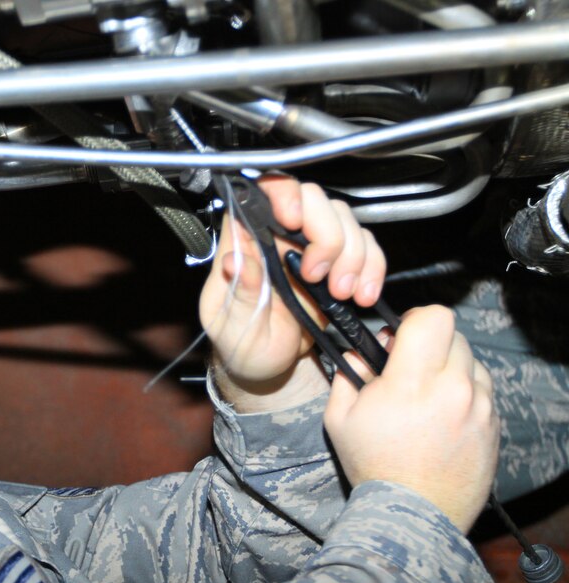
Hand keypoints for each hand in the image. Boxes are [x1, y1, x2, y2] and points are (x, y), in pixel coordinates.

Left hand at [200, 178, 385, 389]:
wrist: (268, 369)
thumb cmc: (241, 343)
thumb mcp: (231, 326)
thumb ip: (237, 293)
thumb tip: (234, 261)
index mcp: (243, 241)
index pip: (261, 192)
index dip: (282, 194)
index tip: (292, 221)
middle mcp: (277, 235)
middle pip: (312, 200)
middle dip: (326, 235)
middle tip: (318, 276)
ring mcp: (310, 246)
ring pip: (343, 220)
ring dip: (352, 255)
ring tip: (341, 292)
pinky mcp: (338, 263)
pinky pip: (366, 246)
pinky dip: (372, 268)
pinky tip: (363, 294)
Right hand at [323, 306, 498, 531]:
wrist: (413, 514)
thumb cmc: (373, 466)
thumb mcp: (340, 419)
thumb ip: (346, 376)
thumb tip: (356, 354)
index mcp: (413, 382)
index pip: (434, 319)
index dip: (416, 319)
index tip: (401, 335)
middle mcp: (454, 388)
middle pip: (454, 336)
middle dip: (430, 345)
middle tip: (409, 368)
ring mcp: (480, 408)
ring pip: (472, 363)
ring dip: (450, 369)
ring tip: (428, 397)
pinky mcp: (494, 426)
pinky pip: (483, 393)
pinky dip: (465, 395)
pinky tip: (442, 418)